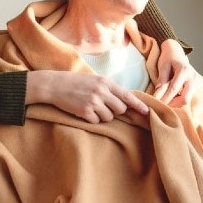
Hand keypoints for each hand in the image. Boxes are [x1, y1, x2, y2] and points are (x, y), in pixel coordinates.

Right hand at [26, 70, 148, 122]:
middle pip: (120, 109)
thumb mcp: (94, 80)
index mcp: (106, 82)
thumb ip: (109, 89)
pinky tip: (83, 111)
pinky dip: (91, 119)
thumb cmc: (76, 82)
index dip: (138, 105)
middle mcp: (101, 92)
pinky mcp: (84, 112)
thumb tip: (124, 101)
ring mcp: (93, 102)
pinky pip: (96, 122)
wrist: (55, 85)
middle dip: (115, 111)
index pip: (127, 96)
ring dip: (102, 116)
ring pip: (108, 117)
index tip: (147, 112)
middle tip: (104, 107)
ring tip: (91, 107)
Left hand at [153, 39, 197, 103]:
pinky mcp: (195, 87)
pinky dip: (179, 101)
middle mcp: (193, 78)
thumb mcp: (163, 66)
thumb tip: (158, 95)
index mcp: (184, 71)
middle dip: (173, 105)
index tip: (157, 105)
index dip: (165, 98)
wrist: (176, 52)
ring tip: (165, 103)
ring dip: (176, 104)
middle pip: (185, 99)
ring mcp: (196, 83)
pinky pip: (187, 98)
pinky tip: (171, 100)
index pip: (174, 89)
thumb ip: (162, 80)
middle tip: (161, 106)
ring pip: (187, 100)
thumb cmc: (168, 58)